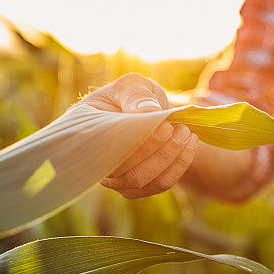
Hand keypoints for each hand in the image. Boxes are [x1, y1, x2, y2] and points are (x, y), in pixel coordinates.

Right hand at [81, 73, 198, 198]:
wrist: (145, 110)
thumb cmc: (132, 95)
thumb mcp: (131, 85)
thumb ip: (135, 95)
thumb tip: (149, 113)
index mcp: (83, 134)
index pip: (105, 148)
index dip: (135, 142)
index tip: (164, 125)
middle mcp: (95, 163)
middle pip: (124, 170)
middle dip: (158, 150)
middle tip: (180, 128)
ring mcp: (114, 179)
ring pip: (142, 181)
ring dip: (170, 159)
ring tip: (186, 133)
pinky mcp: (136, 188)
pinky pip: (158, 184)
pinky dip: (178, 166)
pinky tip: (190, 145)